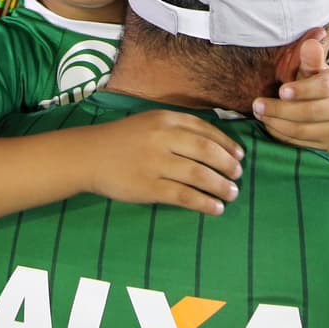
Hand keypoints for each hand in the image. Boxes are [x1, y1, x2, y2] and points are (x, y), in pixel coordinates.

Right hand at [83, 110, 244, 215]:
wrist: (89, 155)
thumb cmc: (123, 140)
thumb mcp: (151, 122)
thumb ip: (179, 128)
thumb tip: (216, 144)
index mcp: (166, 119)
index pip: (205, 130)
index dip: (227, 144)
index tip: (239, 155)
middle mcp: (163, 138)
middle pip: (207, 151)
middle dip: (228, 165)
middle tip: (238, 175)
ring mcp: (155, 163)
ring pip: (199, 175)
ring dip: (221, 185)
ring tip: (232, 194)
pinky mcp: (149, 187)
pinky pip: (184, 195)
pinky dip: (204, 203)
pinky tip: (216, 208)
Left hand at [253, 37, 328, 150]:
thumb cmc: (313, 86)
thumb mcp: (311, 70)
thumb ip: (309, 58)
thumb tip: (310, 43)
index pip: (321, 87)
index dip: (302, 90)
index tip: (281, 91)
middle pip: (309, 112)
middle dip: (279, 109)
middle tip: (257, 105)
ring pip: (302, 130)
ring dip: (276, 122)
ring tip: (260, 114)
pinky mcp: (328, 146)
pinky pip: (300, 143)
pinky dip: (281, 135)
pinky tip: (270, 125)